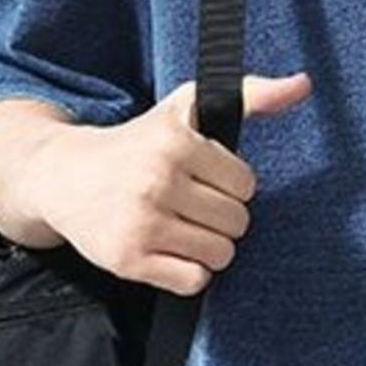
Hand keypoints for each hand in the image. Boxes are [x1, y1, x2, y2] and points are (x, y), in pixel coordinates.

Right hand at [27, 71, 313, 294]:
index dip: (228, 185)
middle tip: (189, 205)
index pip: (245, 184)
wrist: (62, 176)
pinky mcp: (128, 259)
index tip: (201, 179)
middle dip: (220, 217)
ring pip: (219, 254)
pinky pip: (193, 281)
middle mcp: (157, 181)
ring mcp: (141, 222)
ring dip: (206, 246)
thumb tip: (303, 84)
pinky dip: (188, 272)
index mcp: (175, 142)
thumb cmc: (136, 144)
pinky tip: (167, 250)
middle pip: (237, 222)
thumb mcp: (187, 108)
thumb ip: (250, 95)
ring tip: (178, 227)